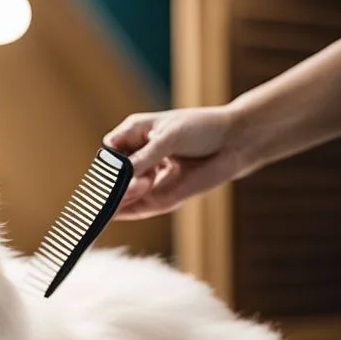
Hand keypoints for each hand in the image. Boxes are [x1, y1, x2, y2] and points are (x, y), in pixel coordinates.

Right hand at [104, 106, 249, 219]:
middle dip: (113, 185)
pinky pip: (137, 209)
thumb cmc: (202, 129)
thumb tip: (118, 178)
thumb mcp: (169, 138)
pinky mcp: (160, 197)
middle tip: (128, 183)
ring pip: (122, 196)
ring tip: (142, 184)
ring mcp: (147, 179)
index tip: (110, 174)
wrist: (235, 142)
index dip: (105, 166)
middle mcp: (136, 159)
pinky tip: (126, 206)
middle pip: (111, 180)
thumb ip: (143, 159)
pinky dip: (128, 211)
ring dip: (124, 196)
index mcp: (132, 136)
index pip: (108, 155)